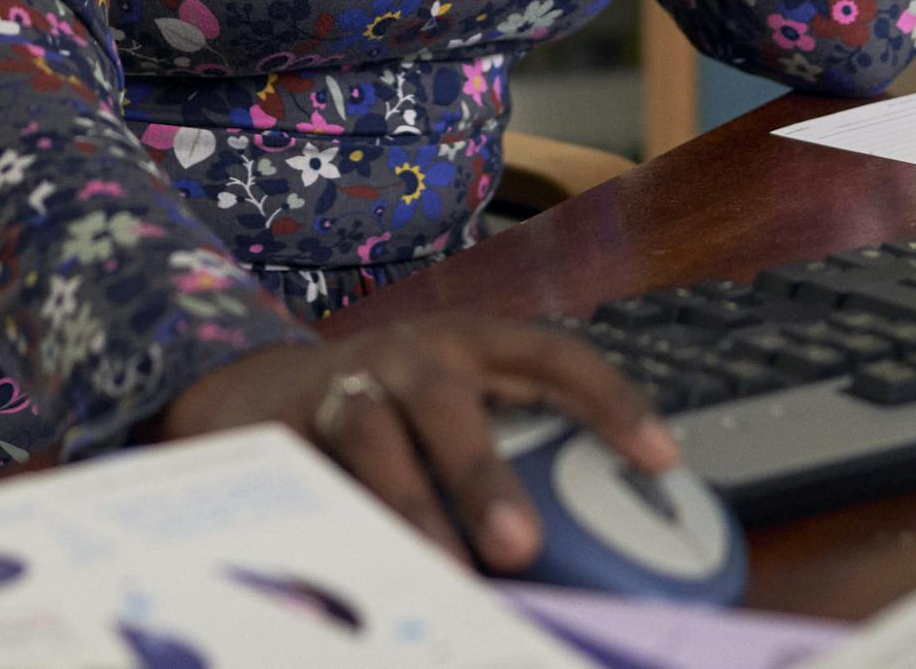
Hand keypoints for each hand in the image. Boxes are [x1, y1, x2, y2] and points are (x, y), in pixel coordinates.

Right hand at [141, 315, 679, 570]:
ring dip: (409, 508)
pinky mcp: (283, 430)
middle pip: (445, 402)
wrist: (254, 390)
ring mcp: (340, 391)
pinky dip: (332, 522)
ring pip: (371, 439)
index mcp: (467, 344)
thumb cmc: (388, 409)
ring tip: (442, 571)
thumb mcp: (451, 404)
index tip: (661, 458)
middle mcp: (406, 358)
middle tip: (519, 543)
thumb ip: (509, 448)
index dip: (609, 400)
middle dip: (483, 473)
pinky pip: (307, 479)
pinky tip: (355, 570)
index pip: (552, 355)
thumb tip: (593, 547)